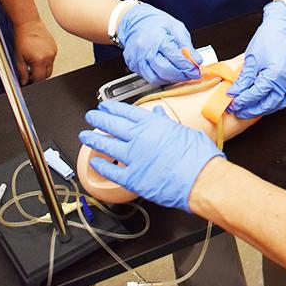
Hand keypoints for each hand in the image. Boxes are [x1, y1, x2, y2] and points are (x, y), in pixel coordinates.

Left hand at [13, 21, 57, 84]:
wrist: (28, 24)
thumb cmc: (22, 37)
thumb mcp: (18, 58)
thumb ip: (22, 72)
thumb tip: (24, 81)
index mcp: (40, 60)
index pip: (40, 79)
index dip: (33, 82)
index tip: (28, 81)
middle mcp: (49, 56)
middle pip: (47, 75)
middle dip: (39, 77)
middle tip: (30, 73)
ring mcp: (54, 52)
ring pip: (50, 67)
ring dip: (42, 68)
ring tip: (33, 61)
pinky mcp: (55, 48)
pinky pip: (51, 59)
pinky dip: (45, 61)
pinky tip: (37, 55)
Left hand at [80, 100, 222, 211]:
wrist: (201, 179)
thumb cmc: (198, 157)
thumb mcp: (184, 131)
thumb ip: (167, 123)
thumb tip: (158, 114)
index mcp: (153, 124)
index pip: (127, 112)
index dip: (113, 108)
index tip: (105, 106)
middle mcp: (140, 138)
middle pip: (112, 125)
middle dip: (98, 119)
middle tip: (90, 116)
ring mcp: (134, 158)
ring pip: (107, 145)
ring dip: (94, 139)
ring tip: (84, 135)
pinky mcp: (132, 178)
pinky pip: (111, 171)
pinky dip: (101, 166)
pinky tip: (94, 163)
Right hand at [115, 3, 200, 84]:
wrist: (136, 22)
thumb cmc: (156, 23)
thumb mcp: (176, 27)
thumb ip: (186, 44)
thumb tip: (197, 59)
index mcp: (156, 38)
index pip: (174, 57)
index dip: (187, 66)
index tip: (197, 70)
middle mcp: (144, 51)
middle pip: (165, 70)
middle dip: (181, 75)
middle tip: (192, 74)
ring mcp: (137, 60)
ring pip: (156, 78)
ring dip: (172, 79)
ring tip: (181, 74)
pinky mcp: (134, 66)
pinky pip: (149, 79)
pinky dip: (162, 79)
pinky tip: (169, 74)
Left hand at [227, 0, 285, 117]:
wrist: (285, 26)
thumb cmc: (269, 38)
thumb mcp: (252, 59)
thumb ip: (244, 79)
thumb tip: (234, 92)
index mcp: (275, 75)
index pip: (255, 95)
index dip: (242, 100)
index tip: (231, 103)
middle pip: (267, 104)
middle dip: (251, 110)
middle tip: (237, 110)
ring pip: (277, 104)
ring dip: (262, 109)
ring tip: (248, 109)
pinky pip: (284, 97)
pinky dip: (273, 102)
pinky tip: (262, 102)